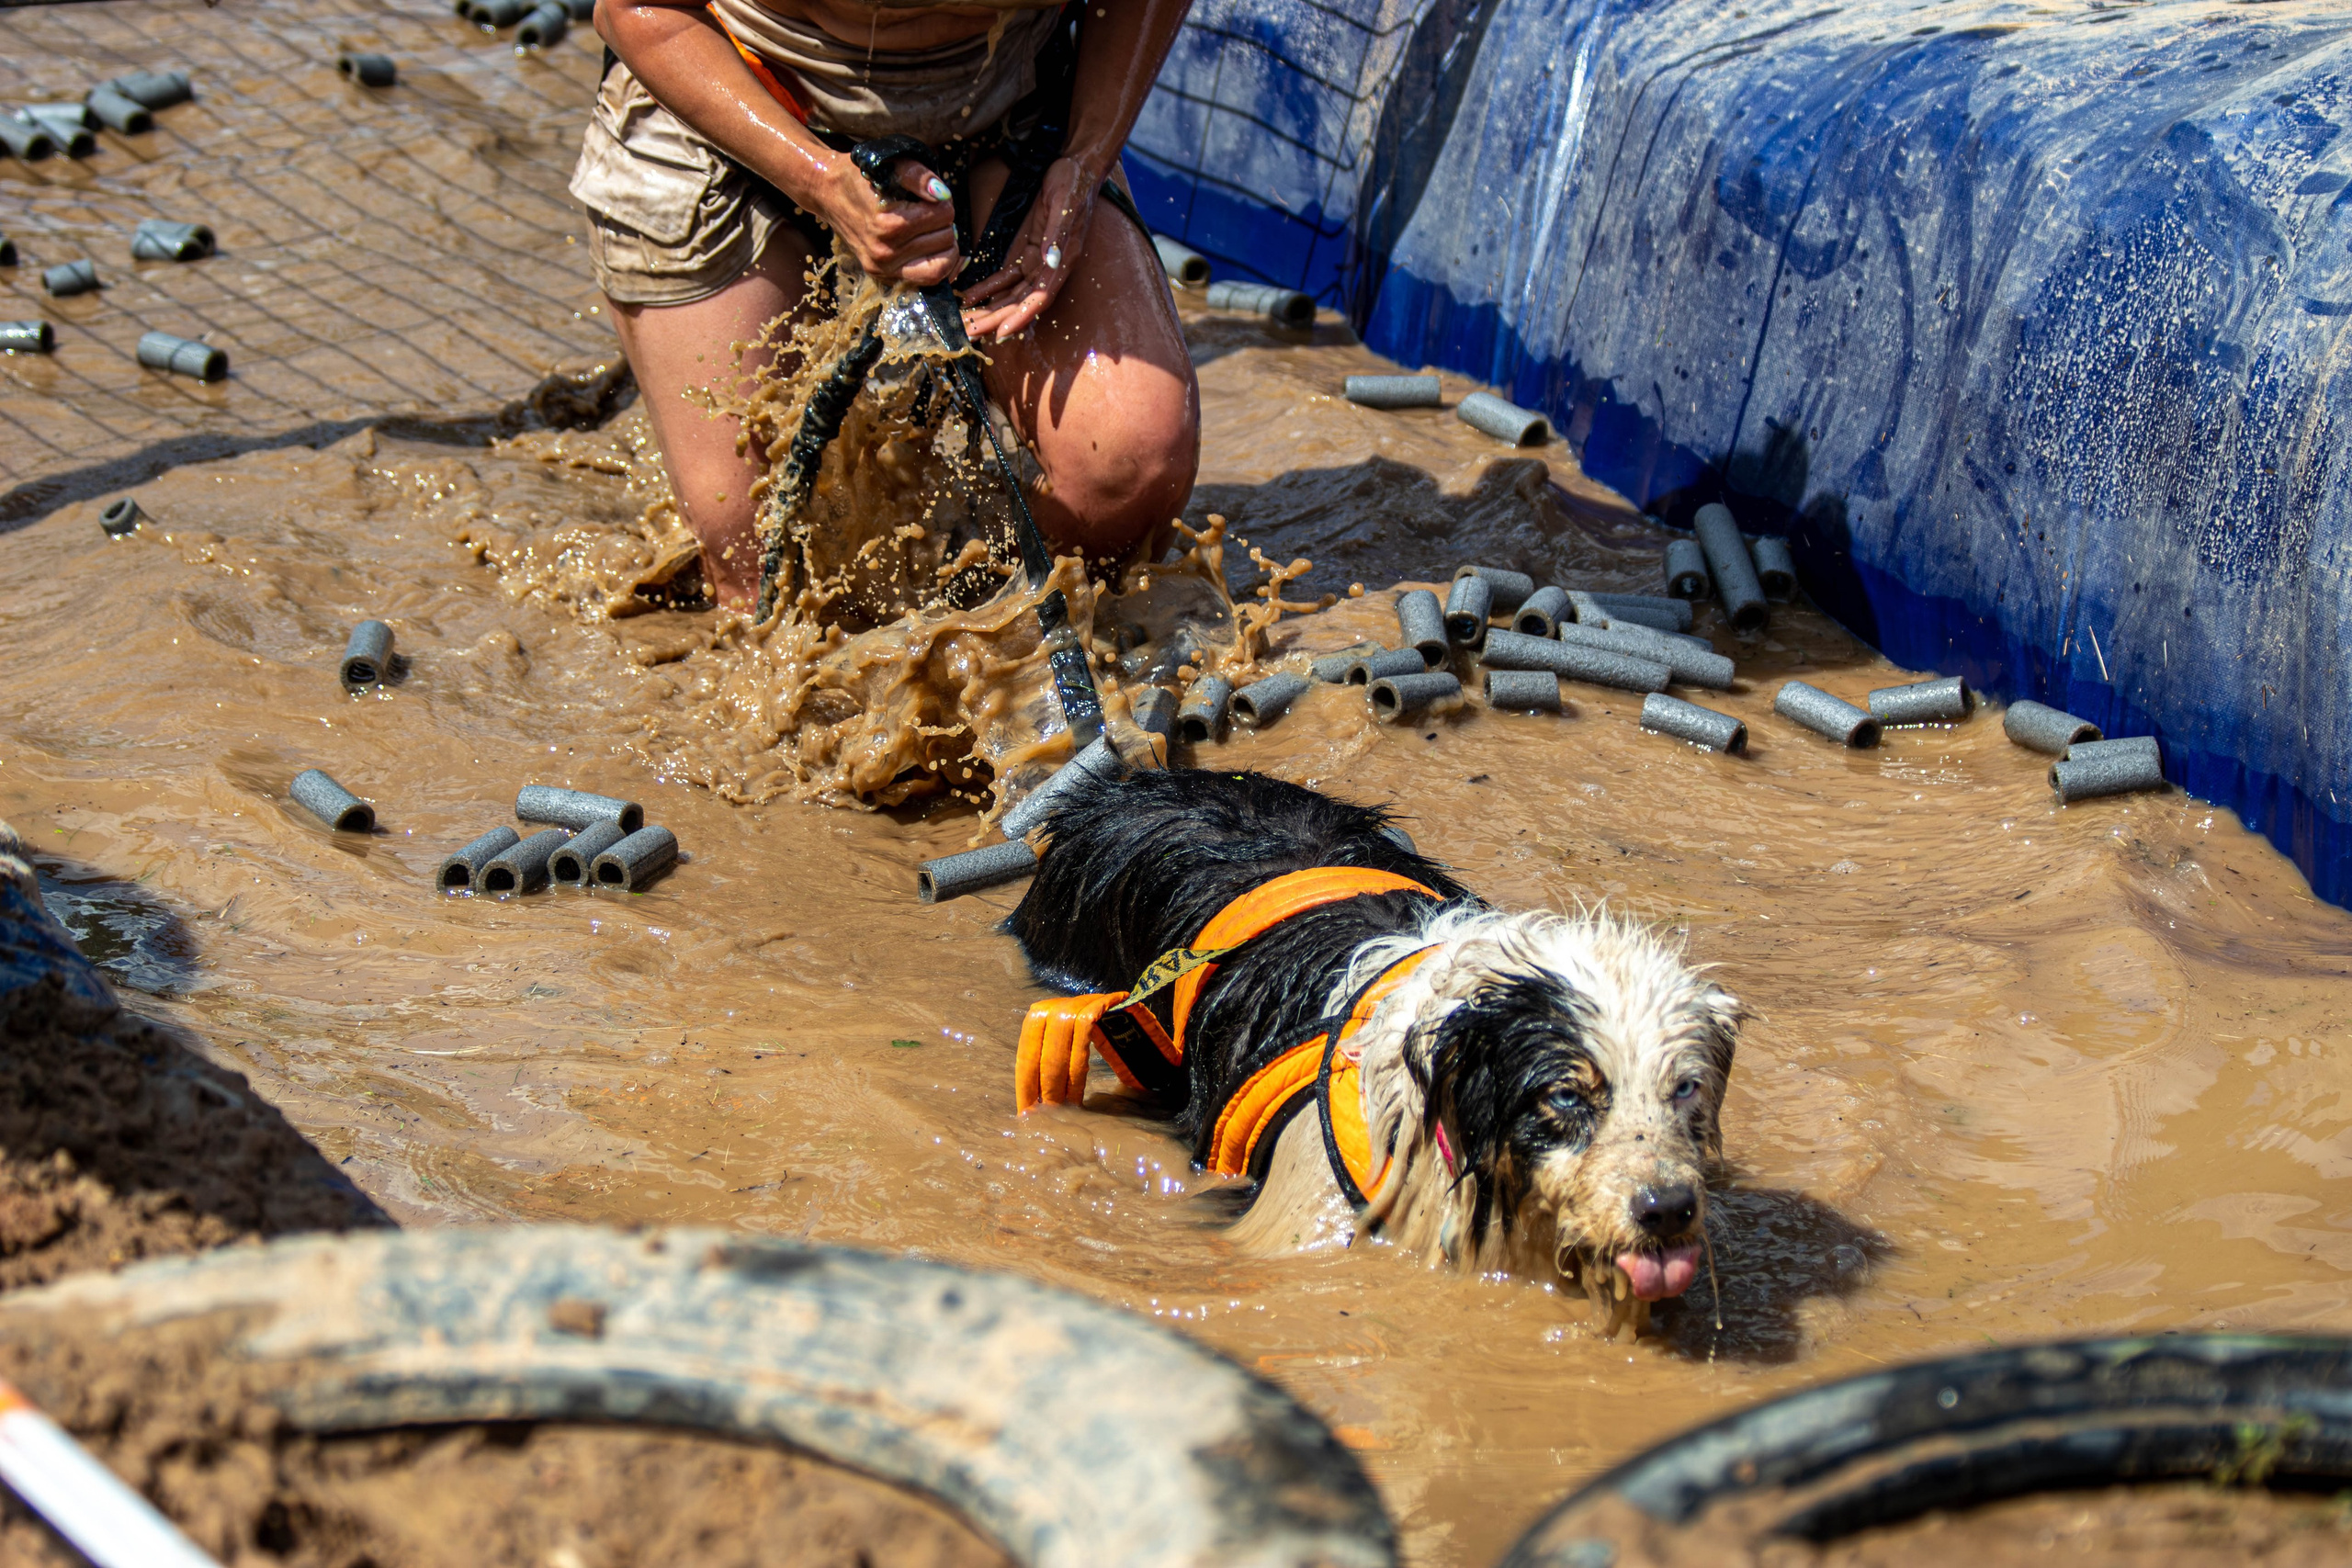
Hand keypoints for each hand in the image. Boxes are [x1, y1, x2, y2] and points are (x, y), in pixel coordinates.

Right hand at [811, 154, 959, 286]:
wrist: (828, 193)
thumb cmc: (862, 176)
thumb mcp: (890, 164)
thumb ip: (918, 175)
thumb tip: (943, 195)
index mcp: (888, 223)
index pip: (945, 214)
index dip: (942, 200)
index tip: (926, 195)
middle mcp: (885, 251)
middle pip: (946, 237)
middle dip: (942, 221)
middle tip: (925, 211)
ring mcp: (883, 268)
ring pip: (944, 261)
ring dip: (941, 241)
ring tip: (927, 228)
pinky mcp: (883, 276)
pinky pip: (929, 279)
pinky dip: (938, 262)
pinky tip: (931, 248)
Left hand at [961, 157, 1098, 341]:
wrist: (1077, 169)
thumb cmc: (1074, 186)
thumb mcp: (1065, 207)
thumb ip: (1056, 237)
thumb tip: (1049, 262)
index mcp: (1062, 263)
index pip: (1040, 298)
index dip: (1021, 316)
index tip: (1002, 332)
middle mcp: (1050, 268)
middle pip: (1021, 302)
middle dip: (997, 318)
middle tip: (971, 332)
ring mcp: (1037, 262)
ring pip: (1011, 294)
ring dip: (990, 308)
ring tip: (966, 320)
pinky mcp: (1027, 252)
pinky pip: (1006, 276)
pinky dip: (989, 287)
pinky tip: (971, 295)